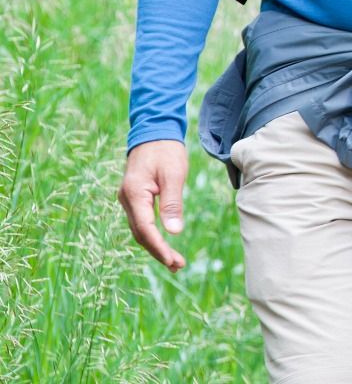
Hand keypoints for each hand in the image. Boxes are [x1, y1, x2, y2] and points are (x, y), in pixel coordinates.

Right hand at [120, 139, 188, 270]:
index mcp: (134, 194)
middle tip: (178, 266)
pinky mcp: (134, 199)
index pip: (145, 229)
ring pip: (139, 230)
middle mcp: (126, 199)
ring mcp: (128, 200)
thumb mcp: (174, 174)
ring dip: (155, 247)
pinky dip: (152, 235)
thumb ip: (173, 203)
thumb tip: (174, 231)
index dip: (159, 247)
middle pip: (140, 234)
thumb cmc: (166, 151)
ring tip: (174, 262)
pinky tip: (164, 244)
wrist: (153, 132)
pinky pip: (141, 222)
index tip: (173, 260)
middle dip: (158, 251)